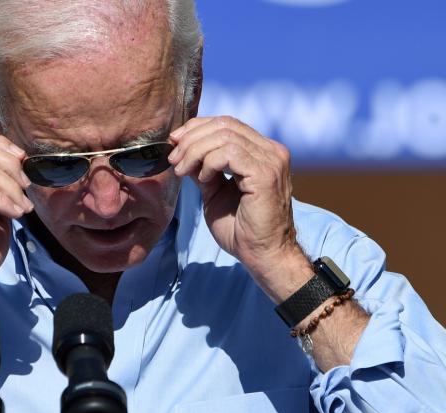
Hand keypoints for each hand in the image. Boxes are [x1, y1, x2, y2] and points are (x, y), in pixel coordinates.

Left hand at [168, 116, 308, 295]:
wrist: (261, 256)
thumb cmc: (241, 230)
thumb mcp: (215, 193)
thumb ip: (204, 170)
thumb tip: (182, 151)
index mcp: (262, 152)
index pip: (228, 124)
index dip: (197, 128)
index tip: (175, 143)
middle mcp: (271, 151)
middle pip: (225, 125)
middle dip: (192, 139)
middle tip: (173, 159)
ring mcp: (271, 160)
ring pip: (224, 136)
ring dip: (195, 151)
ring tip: (182, 170)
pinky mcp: (266, 173)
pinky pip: (230, 153)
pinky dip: (209, 162)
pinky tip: (202, 178)